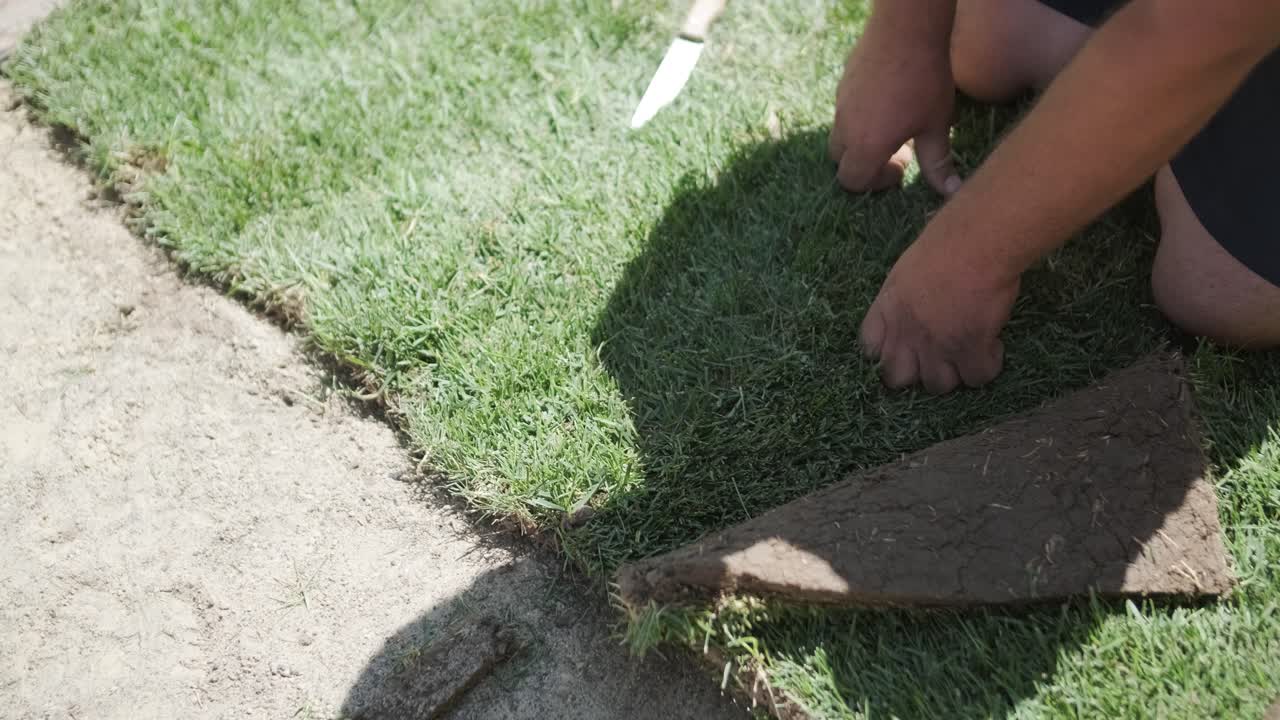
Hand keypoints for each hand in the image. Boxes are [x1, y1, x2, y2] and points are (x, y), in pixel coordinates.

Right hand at [828, 22, 960, 195]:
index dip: (876, 182)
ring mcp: (840, 104)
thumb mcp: (936, 125)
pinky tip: (888, 101)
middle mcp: (846, 128)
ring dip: (861, 141)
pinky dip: (859, 119)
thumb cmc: (925, 80)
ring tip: (894, 125)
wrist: (906, 29)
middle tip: (897, 151)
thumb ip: (937, 162)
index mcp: (866, 145)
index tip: (903, 165)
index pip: (853, 182)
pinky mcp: (843, 84)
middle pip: (841, 162)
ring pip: (840, 136)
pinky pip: (844, 112)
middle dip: (864, 164)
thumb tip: (951, 190)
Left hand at [860, 234, 1017, 393]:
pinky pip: (977, 377)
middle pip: (897, 377)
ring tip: (967, 352)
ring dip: (954, 372)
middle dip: (917, 372)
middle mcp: (905, 331)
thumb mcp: (907, 268)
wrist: (977, 240)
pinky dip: (987, 365)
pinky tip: (992, 345)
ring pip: (938, 385)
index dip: (887, 352)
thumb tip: (918, 303)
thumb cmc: (947, 240)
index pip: (870, 348)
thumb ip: (904, 295)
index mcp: (887, 307)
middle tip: (938, 356)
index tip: (906, 346)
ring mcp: (935, 344)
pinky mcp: (969, 348)